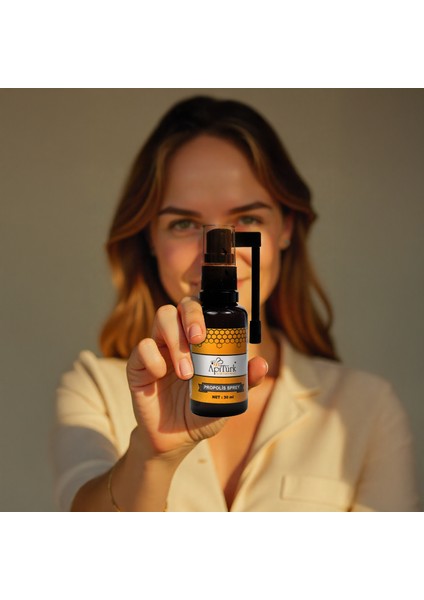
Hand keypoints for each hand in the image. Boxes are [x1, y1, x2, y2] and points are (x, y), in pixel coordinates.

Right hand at [126, 296, 267, 456]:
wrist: (175, 440)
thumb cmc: (201, 412)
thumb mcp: (226, 398)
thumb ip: (244, 381)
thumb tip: (261, 364)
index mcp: (200, 341)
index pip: (204, 309)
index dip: (209, 309)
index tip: (218, 327)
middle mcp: (178, 337)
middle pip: (182, 305)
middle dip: (192, 315)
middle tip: (199, 338)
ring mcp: (158, 348)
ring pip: (163, 317)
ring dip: (176, 341)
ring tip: (186, 373)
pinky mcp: (138, 364)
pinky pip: (142, 347)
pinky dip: (153, 359)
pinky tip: (161, 376)